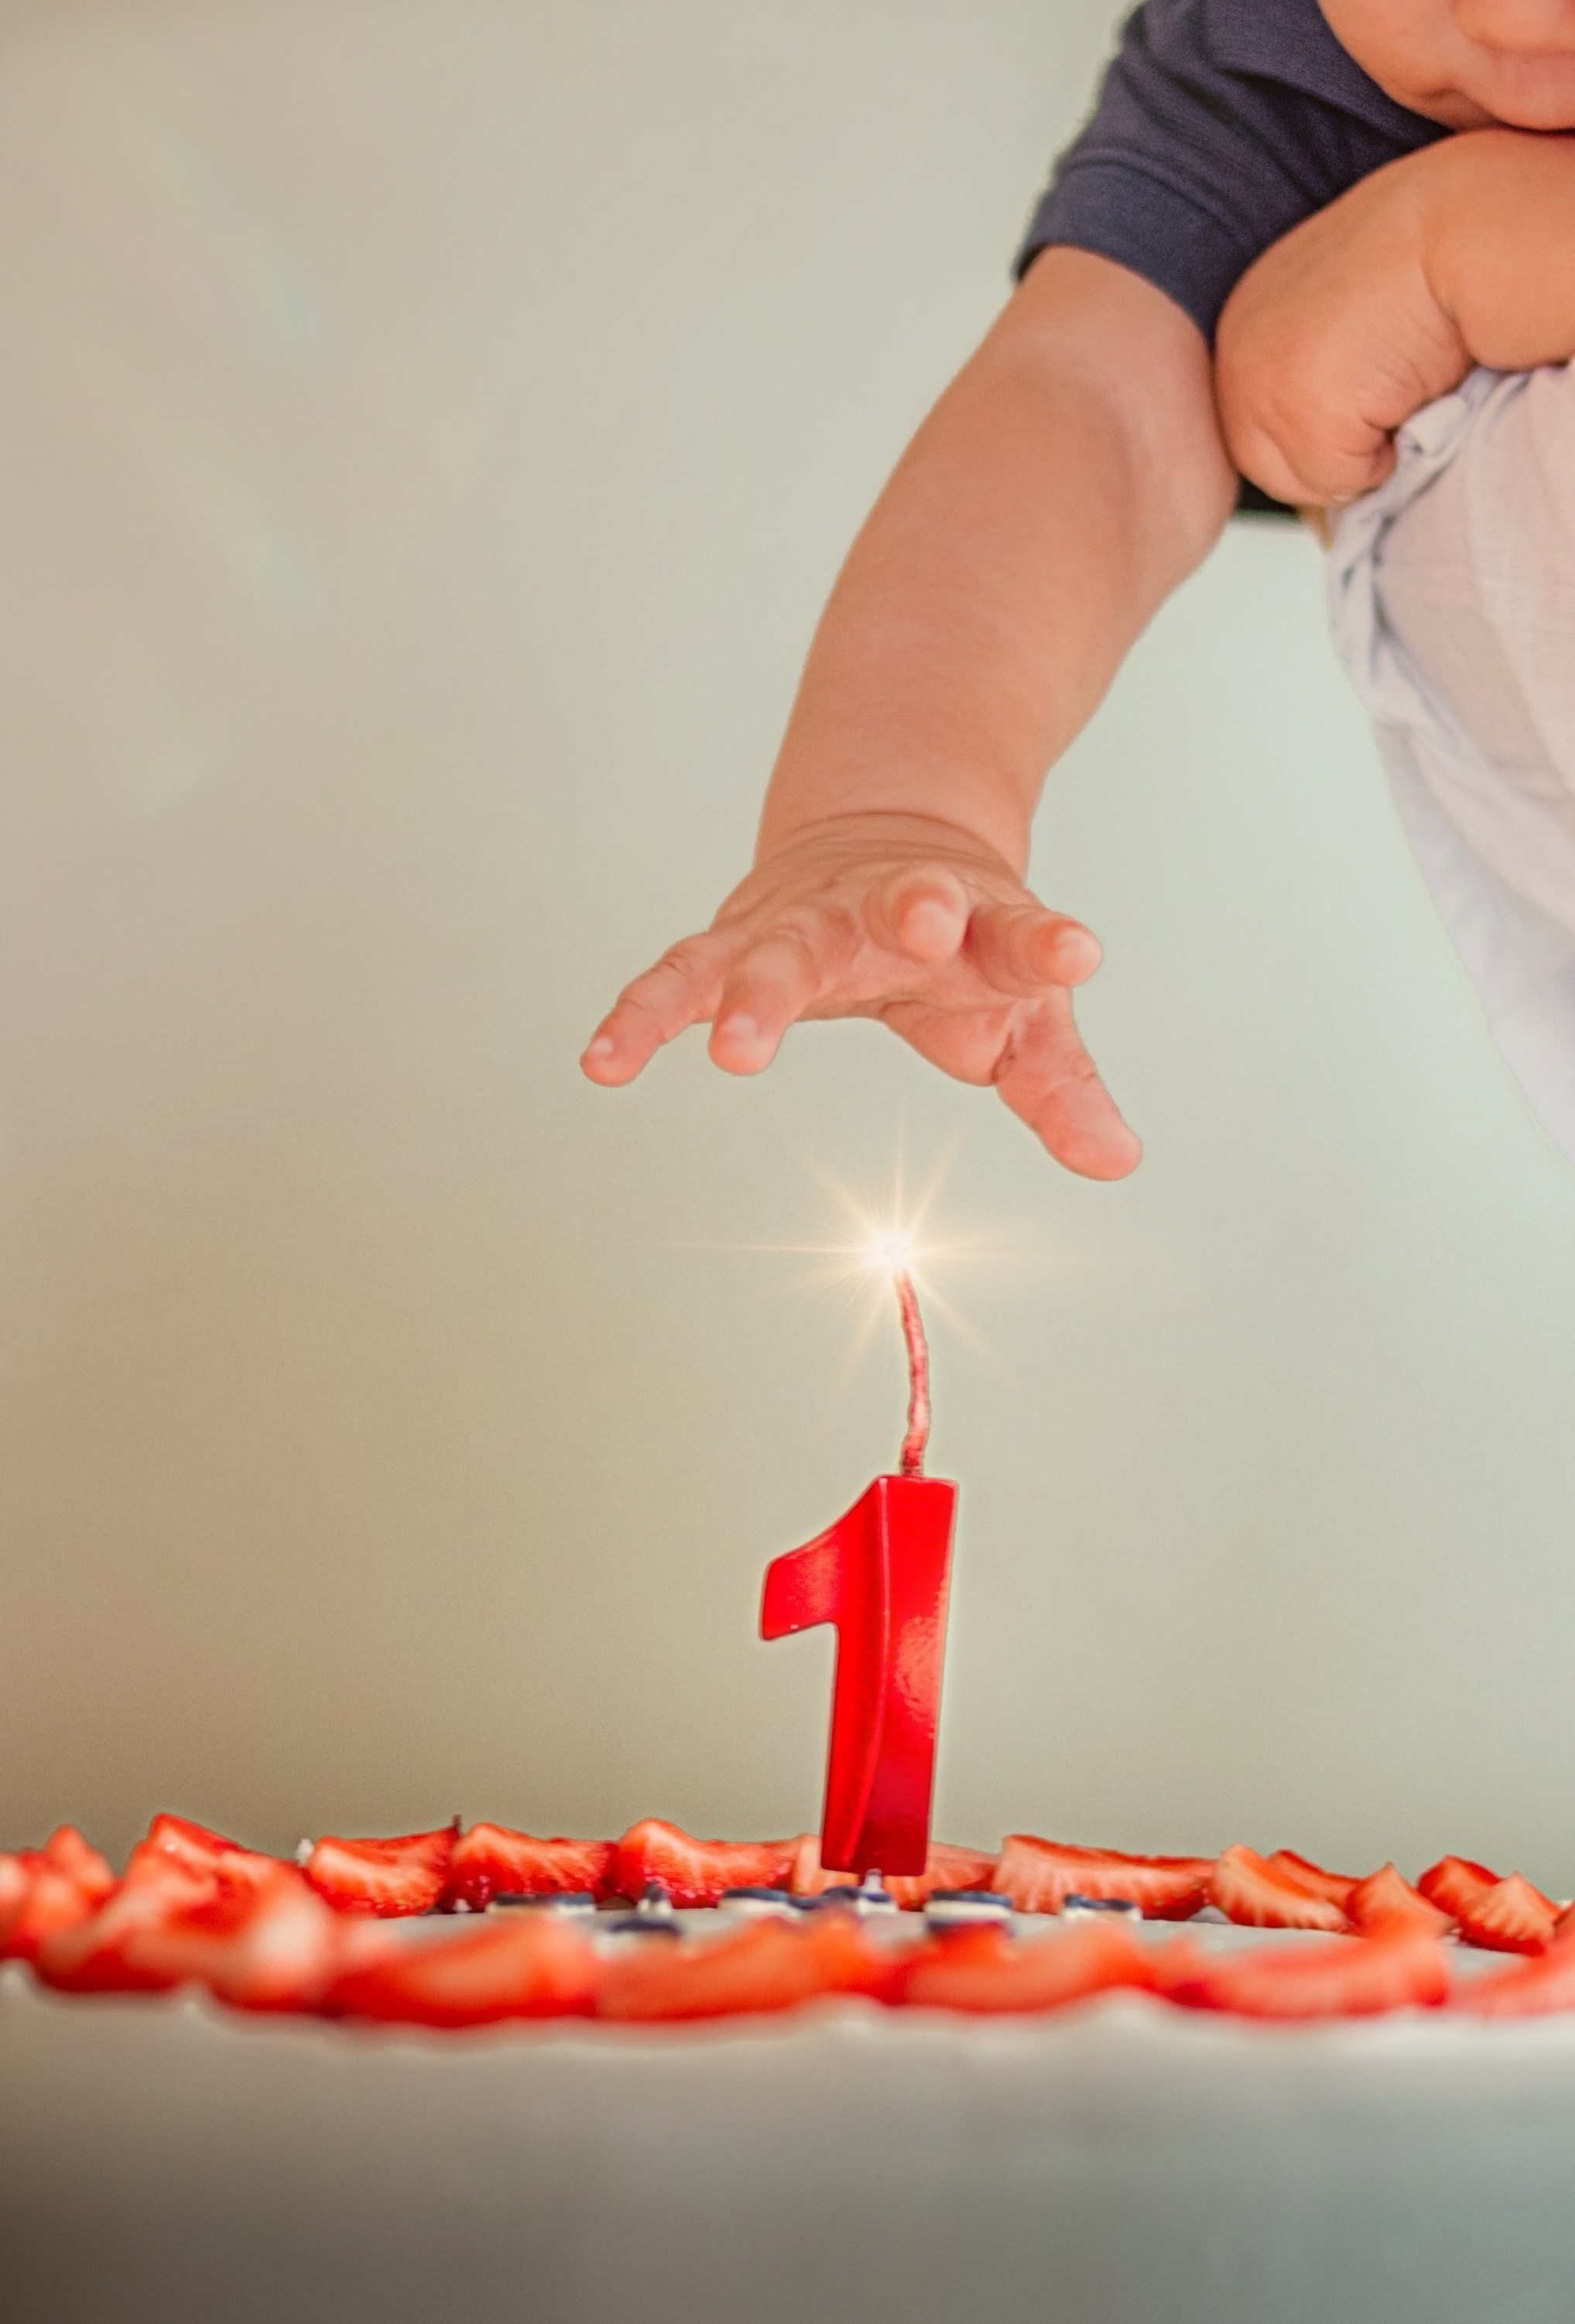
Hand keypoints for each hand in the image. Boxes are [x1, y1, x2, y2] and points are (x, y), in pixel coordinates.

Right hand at [581, 812, 1140, 1178]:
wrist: (886, 841)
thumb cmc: (964, 945)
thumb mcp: (1027, 1010)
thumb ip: (1063, 1088)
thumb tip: (1118, 1160)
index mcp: (978, 923)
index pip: (1020, 932)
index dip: (1047, 943)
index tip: (1077, 952)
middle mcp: (889, 907)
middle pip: (893, 909)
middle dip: (908, 913)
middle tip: (925, 926)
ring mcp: (806, 920)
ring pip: (773, 945)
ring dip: (756, 993)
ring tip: (735, 1051)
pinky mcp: (735, 941)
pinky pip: (678, 977)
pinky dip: (640, 1015)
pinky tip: (603, 1061)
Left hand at [1216, 146, 1470, 506]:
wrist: (1461, 231)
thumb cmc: (1424, 260)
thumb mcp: (1340, 304)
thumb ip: (1311, 360)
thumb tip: (1321, 432)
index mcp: (1243, 321)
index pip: (1255, 425)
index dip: (1314, 434)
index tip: (1365, 400)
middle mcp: (1237, 354)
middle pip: (1269, 465)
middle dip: (1329, 454)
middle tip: (1388, 402)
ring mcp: (1261, 388)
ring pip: (1306, 480)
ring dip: (1360, 455)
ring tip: (1400, 387)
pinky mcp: (1301, 418)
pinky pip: (1346, 480)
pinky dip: (1388, 457)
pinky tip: (1410, 395)